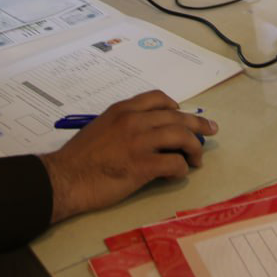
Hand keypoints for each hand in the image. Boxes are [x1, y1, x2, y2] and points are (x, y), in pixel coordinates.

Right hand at [40, 90, 217, 222]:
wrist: (64, 178)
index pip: (157, 98)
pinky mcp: (142, 165)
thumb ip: (124, 125)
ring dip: (195, 147)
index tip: (183, 114)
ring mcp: (139, 142)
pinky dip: (182, 168)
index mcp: (123, 110)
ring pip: (181, 135)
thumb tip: (147, 135)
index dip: (175, 106)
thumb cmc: (78, 158)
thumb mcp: (101, 128)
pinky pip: (174, 162)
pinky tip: (180, 174)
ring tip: (198, 158)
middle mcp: (133, 121)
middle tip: (211, 129)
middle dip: (198, 123)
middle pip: (176, 116)